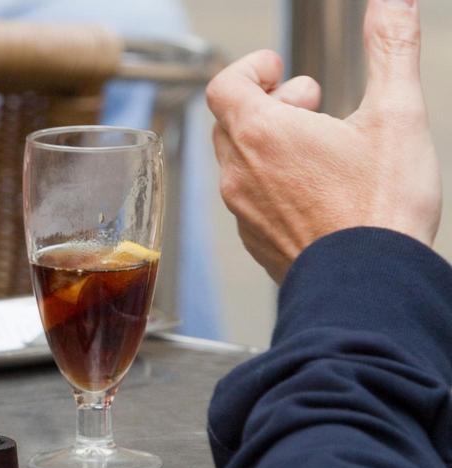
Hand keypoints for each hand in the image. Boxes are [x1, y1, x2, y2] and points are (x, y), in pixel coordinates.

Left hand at [206, 0, 440, 282]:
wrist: (369, 286)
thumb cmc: (380, 207)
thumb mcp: (397, 113)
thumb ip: (391, 48)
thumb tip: (392, 2)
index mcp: (261, 134)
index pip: (223, 85)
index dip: (249, 69)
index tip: (277, 69)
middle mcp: (240, 173)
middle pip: (230, 121)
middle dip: (268, 102)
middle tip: (310, 104)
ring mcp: (244, 212)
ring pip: (240, 162)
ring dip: (271, 143)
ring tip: (319, 145)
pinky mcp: (257, 242)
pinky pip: (251, 201)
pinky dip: (274, 183)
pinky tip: (318, 190)